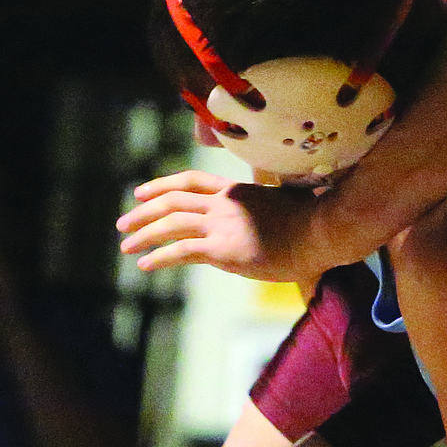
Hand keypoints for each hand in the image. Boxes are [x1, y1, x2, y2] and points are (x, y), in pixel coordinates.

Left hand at [117, 171, 322, 283]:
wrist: (322, 231)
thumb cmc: (312, 222)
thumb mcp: (282, 206)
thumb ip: (263, 209)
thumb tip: (266, 217)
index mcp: (236, 191)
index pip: (191, 181)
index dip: (162, 185)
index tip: (141, 191)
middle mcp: (223, 203)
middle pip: (172, 200)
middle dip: (143, 211)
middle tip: (124, 223)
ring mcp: (221, 225)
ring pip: (170, 224)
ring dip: (143, 235)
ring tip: (127, 246)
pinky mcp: (223, 250)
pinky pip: (180, 252)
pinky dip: (158, 257)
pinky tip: (145, 265)